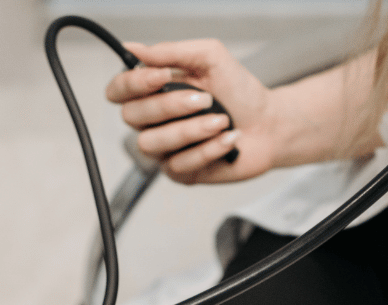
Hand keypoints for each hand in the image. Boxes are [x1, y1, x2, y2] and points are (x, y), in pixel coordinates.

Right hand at [106, 40, 274, 183]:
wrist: (269, 124)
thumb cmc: (240, 92)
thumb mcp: (209, 58)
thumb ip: (171, 52)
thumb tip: (133, 48)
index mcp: (153, 92)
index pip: (118, 91)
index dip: (133, 85)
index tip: (161, 76)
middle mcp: (152, 122)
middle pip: (131, 117)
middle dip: (170, 106)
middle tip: (206, 99)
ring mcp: (164, 150)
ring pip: (152, 144)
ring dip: (192, 130)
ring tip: (221, 120)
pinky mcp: (179, 173)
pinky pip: (179, 164)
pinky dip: (209, 149)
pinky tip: (228, 139)